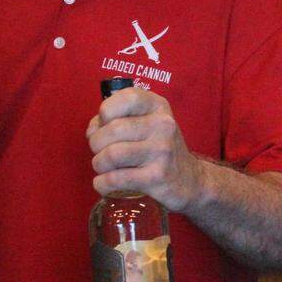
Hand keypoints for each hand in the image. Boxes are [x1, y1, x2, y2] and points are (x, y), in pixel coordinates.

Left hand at [86, 86, 202, 211]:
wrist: (188, 179)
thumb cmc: (157, 148)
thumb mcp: (145, 123)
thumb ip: (116, 119)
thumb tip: (93, 130)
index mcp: (157, 106)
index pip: (127, 98)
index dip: (106, 111)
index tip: (106, 124)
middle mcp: (163, 125)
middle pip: (112, 129)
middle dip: (96, 143)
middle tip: (100, 151)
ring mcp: (162, 151)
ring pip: (111, 155)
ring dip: (98, 164)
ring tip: (103, 167)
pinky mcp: (157, 177)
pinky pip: (116, 179)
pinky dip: (102, 183)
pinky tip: (104, 183)